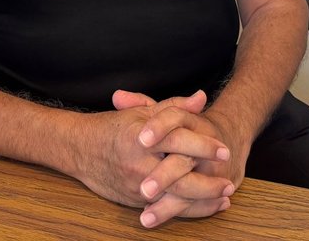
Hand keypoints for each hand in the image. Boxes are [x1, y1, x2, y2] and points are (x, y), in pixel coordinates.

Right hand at [70, 90, 231, 217]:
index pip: (177, 141)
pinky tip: (207, 206)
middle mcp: (137, 164)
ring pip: (174, 199)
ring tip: (225, 197)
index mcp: (140, 137)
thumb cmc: (113, 127)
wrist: (80, 150)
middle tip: (228, 181)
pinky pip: (165, 208)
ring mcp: (135, 185)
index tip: (223, 149)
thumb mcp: (142, 112)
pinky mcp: (134, 200)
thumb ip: (174, 107)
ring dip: (202, 201)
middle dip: (207, 182)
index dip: (202, 145)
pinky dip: (188, 209)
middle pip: (178, 177)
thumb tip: (201, 98)